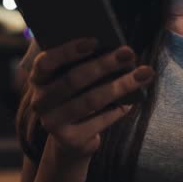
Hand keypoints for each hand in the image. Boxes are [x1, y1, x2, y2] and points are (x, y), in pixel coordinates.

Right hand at [29, 38, 153, 157]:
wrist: (71, 140)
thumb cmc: (77, 97)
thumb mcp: (74, 79)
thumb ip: (83, 64)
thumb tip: (115, 47)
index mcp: (38, 79)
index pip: (46, 62)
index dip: (68, 51)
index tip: (95, 41)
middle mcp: (40, 101)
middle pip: (73, 80)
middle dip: (104, 64)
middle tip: (129, 52)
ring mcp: (52, 123)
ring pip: (91, 101)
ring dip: (120, 85)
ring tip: (144, 73)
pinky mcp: (69, 140)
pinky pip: (100, 120)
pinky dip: (118, 109)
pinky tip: (132, 101)